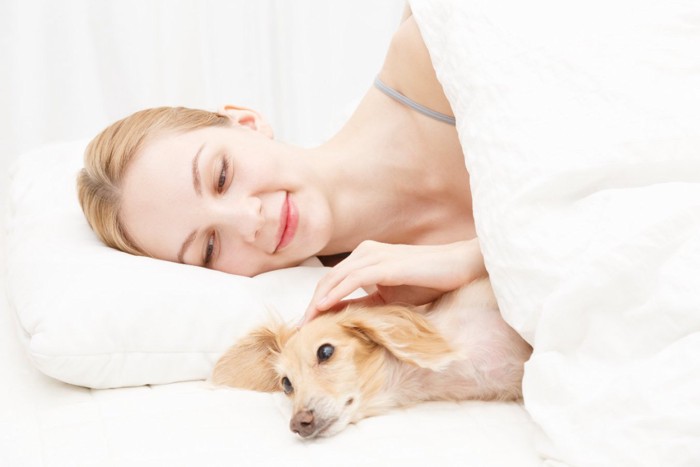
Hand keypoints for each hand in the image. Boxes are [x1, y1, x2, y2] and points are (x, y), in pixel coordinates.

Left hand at [299, 239, 484, 324]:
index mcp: (365, 257)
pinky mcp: (385, 264)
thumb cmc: (427, 281)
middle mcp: (365, 252)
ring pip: (335, 279)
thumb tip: (341, 317)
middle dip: (312, 304)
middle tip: (300, 329)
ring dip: (318, 302)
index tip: (308, 325)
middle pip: (328, 279)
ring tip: (307, 323)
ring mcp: (374, 256)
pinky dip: (336, 293)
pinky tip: (323, 308)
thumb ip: (366, 303)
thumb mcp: (390, 297)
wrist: (458, 268)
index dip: (317, 301)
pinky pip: (353, 280)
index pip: (333, 280)